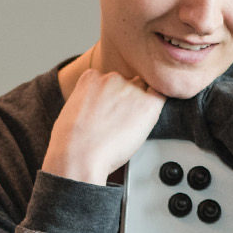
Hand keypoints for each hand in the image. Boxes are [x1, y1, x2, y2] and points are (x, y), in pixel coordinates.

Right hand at [44, 59, 163, 184]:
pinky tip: (146, 123)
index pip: (111, 81)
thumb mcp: (72, 111)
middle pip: (129, 84)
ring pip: (144, 92)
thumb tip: (98, 108)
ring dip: (140, 107)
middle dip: (127, 100)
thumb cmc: (71, 143)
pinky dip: (156, 110)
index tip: (109, 112)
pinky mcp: (148, 104)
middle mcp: (112, 78)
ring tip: (128, 129)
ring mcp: (130, 89)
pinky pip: (161, 99)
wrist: (79, 155)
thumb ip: (89, 101)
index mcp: (91, 77)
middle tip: (120, 123)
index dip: (112, 98)